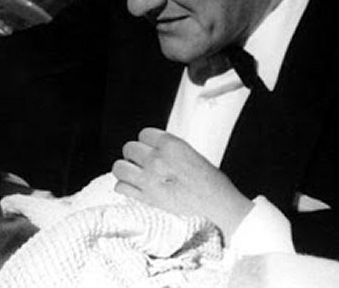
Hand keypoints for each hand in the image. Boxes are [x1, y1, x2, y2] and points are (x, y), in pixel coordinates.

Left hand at [112, 127, 253, 239]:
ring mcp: (150, 178)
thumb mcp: (191, 154)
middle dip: (134, 154)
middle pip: (129, 148)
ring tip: (133, 172)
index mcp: (171, 145)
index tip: (149, 148)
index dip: (146, 141)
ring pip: (119, 166)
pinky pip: (121, 187)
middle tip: (141, 162)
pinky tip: (133, 187)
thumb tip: (153, 148)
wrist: (219, 205)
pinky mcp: (147, 198)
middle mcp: (157, 159)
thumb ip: (169, 149)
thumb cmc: (211, 181)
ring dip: (125, 169)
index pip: (144, 133)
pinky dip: (124, 187)